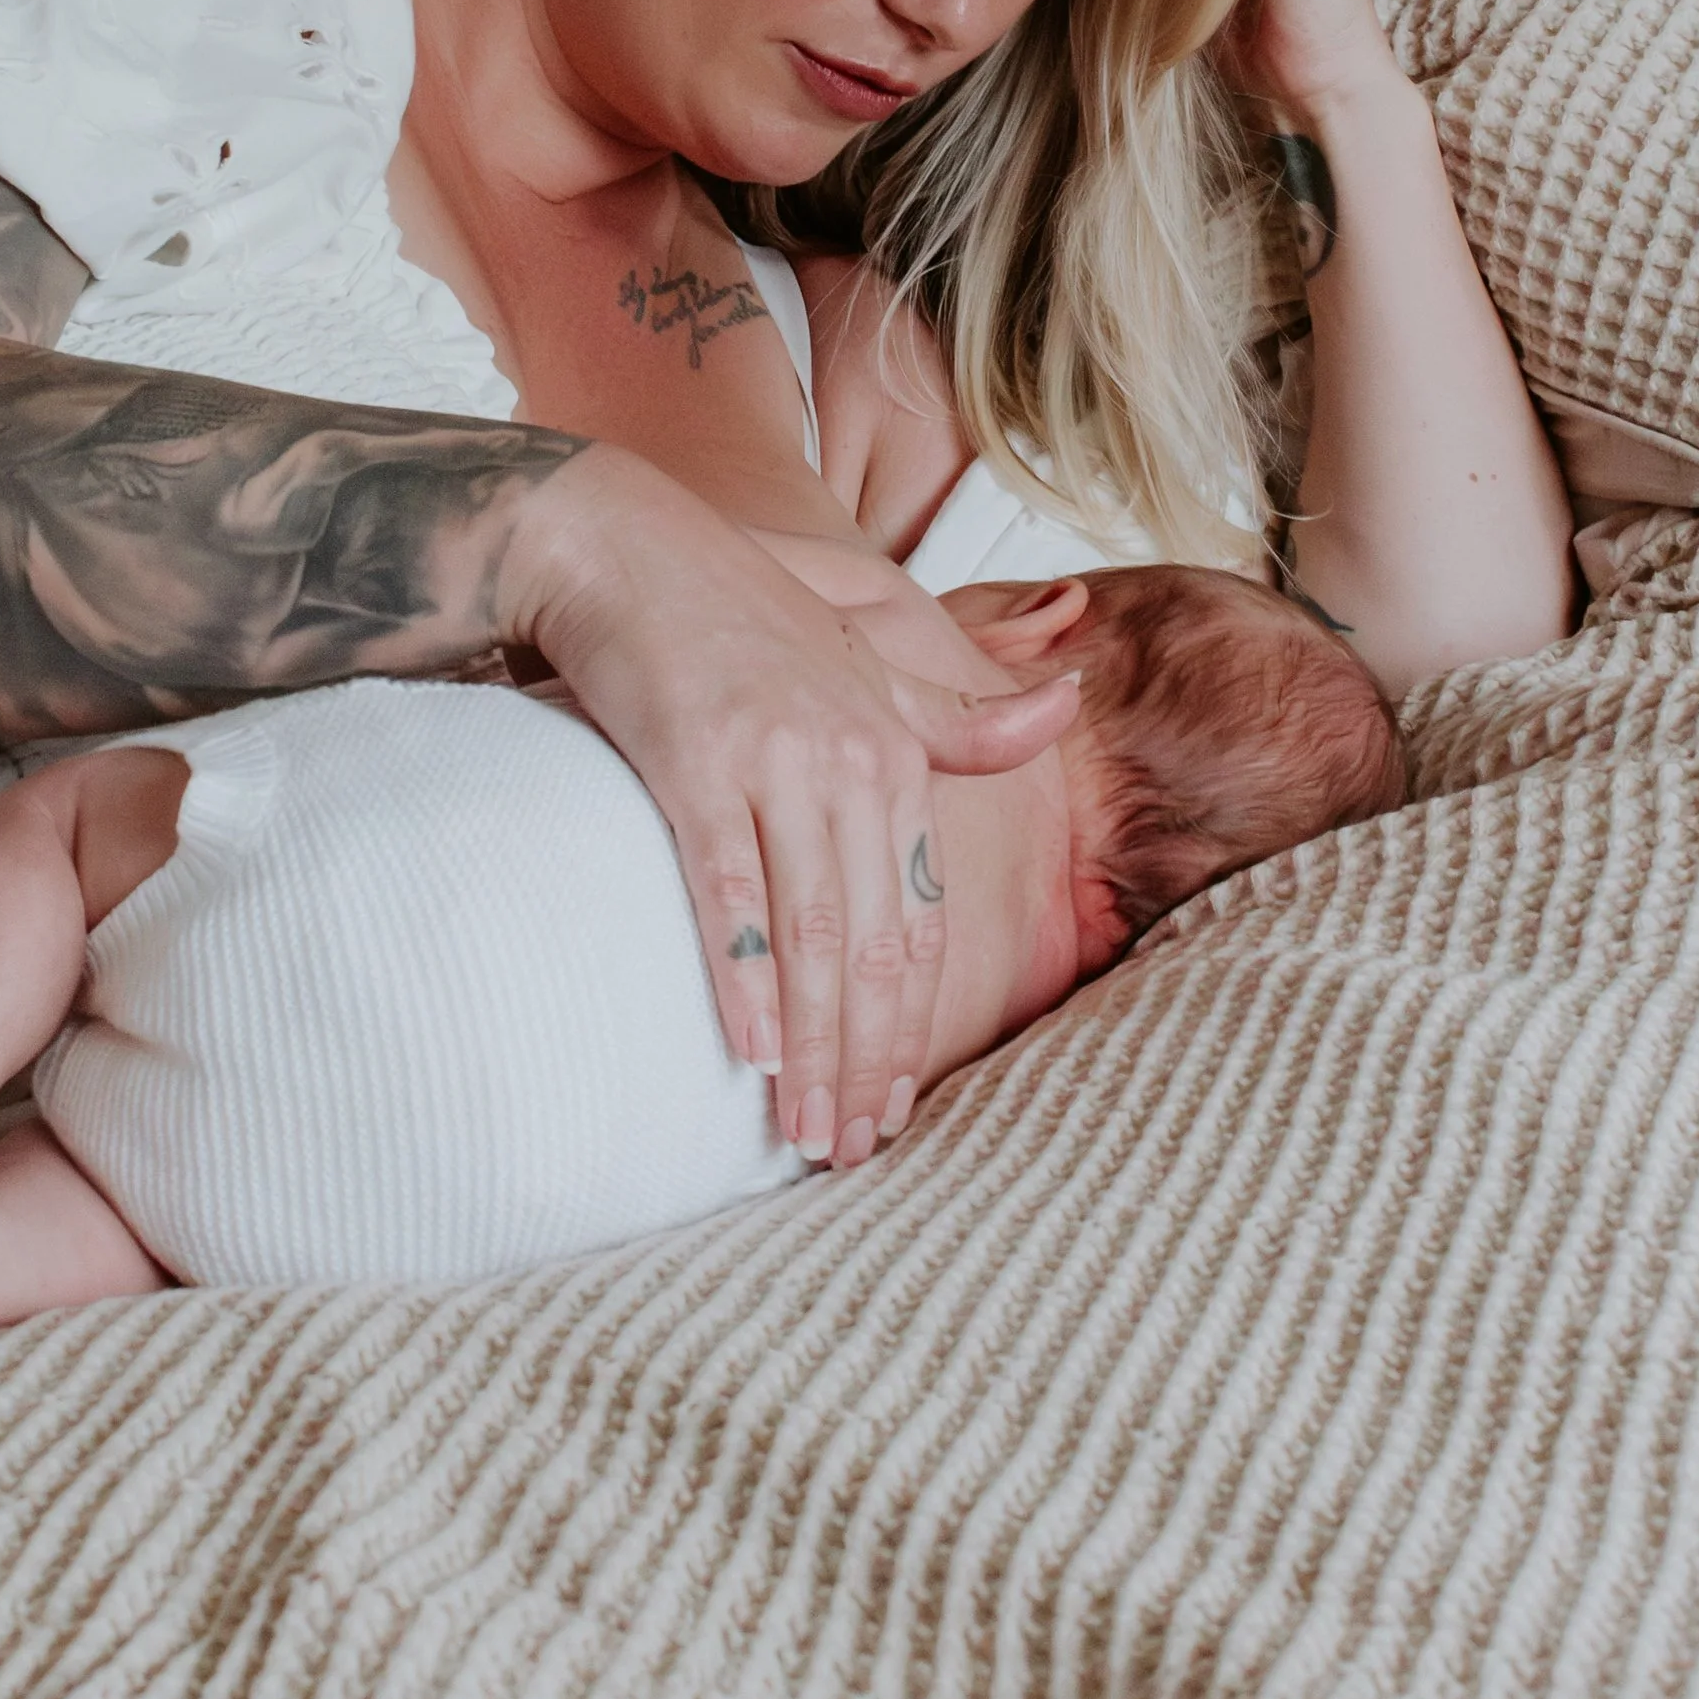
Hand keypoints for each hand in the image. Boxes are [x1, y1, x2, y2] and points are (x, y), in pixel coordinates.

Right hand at [507, 447, 1078, 1165]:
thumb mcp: (867, 658)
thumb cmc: (744, 612)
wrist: (629, 547)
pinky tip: (751, 1048)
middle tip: (851, 1151)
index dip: (914, 1025)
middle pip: (874, 946)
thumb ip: (959, 715)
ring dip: (811, 1049)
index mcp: (896, 750)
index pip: (921, 919)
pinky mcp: (695, 762)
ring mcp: (774, 761)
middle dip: (868, 1062)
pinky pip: (729, 890)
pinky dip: (744, 974)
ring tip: (805, 1133)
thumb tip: (1069, 704)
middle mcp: (850, 760)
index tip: (897, 1108)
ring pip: (811, 937)